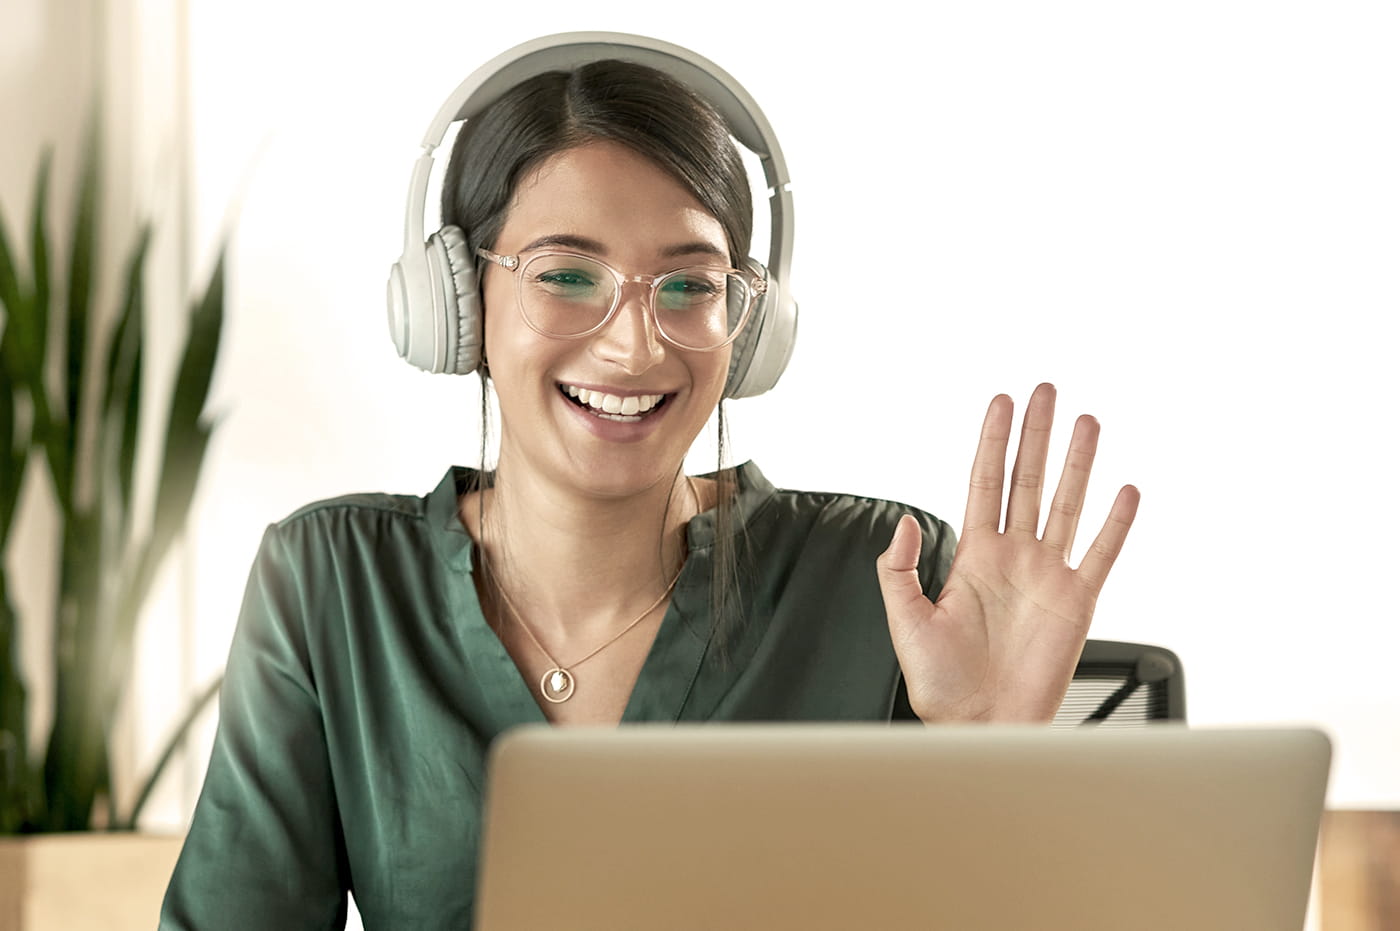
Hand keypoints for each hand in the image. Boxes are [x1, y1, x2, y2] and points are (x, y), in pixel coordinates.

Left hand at [877, 383, 1139, 722]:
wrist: (978, 726)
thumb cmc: (940, 682)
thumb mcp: (904, 621)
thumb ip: (898, 569)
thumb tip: (906, 522)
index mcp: (973, 555)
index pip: (985, 482)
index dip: (993, 441)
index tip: (1002, 402)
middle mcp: (1013, 557)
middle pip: (1027, 480)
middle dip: (1036, 435)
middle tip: (1047, 391)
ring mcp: (1047, 575)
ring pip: (1065, 504)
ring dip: (1077, 464)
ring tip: (1087, 423)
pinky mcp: (1076, 602)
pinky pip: (1100, 554)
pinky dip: (1115, 523)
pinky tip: (1126, 491)